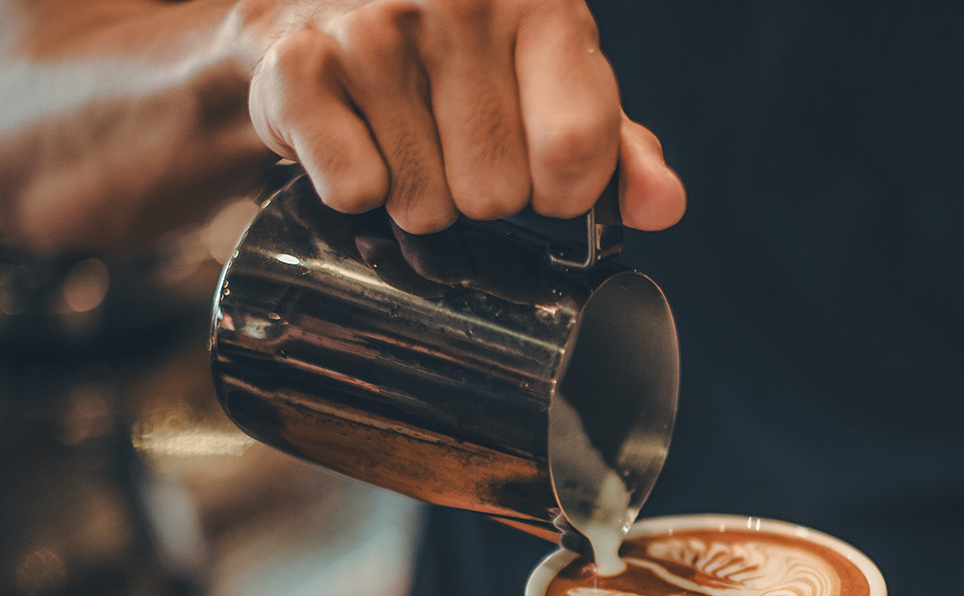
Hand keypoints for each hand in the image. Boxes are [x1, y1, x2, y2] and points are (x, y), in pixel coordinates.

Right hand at [243, 0, 685, 232]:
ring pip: (425, 204)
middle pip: (496, 195)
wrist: (326, 3)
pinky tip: (358, 132)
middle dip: (482, 192)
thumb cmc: (463, 53)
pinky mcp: (299, 67)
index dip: (562, 190)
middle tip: (457, 140)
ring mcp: (373, 31)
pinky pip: (356, 192)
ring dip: (419, 193)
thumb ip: (619, 148)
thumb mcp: (557, 82)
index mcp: (542, 2)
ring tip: (406, 132)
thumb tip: (663, 207)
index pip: (574, 152)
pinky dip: (356, 185)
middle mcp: (458, 1)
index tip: (545, 172)